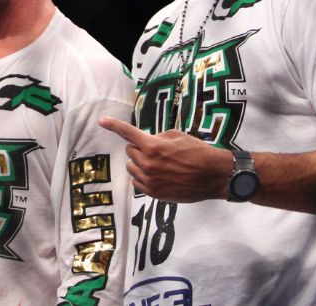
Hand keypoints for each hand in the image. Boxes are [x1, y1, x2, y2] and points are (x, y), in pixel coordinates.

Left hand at [99, 116, 229, 202]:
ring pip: (132, 168)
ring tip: (159, 164)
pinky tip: (157, 175)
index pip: (127, 133)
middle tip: (156, 150)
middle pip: (130, 152)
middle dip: (139, 148)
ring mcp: (150, 180)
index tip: (101, 121)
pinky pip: (137, 182)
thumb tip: (146, 140)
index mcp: (153, 147)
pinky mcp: (154, 193)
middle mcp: (148, 164)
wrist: (214, 176)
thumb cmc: (198, 152)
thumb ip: (157, 137)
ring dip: (140, 163)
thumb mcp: (177, 136)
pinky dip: (143, 177)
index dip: (113, 125)